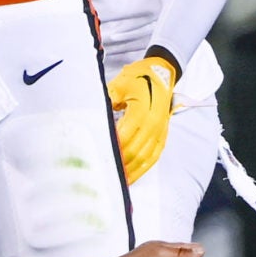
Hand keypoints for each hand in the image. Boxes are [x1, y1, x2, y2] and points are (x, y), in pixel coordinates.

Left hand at [108, 54, 177, 182]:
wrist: (163, 72)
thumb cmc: (139, 77)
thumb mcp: (119, 83)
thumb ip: (106, 100)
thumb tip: (91, 116)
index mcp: (142, 111)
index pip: (123, 138)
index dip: (111, 150)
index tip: (96, 159)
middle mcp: (153, 124)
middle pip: (133, 152)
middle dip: (118, 165)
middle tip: (101, 176)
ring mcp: (160, 132)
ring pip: (144, 159)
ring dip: (130, 172)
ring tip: (115, 183)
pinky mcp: (163, 136)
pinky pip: (153, 158)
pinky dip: (142, 170)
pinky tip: (131, 178)